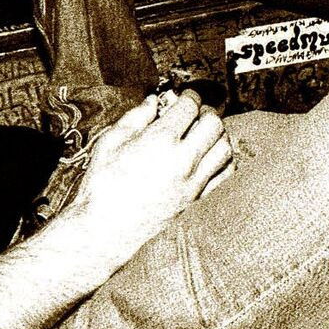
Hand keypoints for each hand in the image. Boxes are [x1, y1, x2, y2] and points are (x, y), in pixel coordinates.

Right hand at [61, 90, 231, 267]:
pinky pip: (226, 175)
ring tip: (205, 134)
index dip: (189, 97)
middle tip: (197, 113)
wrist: (104, 232)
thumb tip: (153, 102)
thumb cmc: (102, 187)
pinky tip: (211, 159)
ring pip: (225, 148)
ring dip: (219, 135)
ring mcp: (194, 183)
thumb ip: (135, 118)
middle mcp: (183, 160)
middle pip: (214, 123)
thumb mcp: (110, 143)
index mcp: (160, 140)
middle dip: (207, 112)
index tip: (185, 97)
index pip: (190, 107)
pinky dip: (224, 161)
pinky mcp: (197, 201)